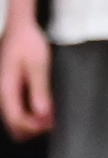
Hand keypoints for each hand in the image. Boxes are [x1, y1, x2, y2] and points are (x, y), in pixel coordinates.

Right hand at [0, 18, 50, 139]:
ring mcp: (5, 92)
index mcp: (6, 87)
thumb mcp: (38, 65)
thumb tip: (42, 113)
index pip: (16, 120)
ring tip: (50, 117)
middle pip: (13, 124)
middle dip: (33, 129)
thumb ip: (40, 90)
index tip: (51, 123)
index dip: (35, 127)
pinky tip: (44, 111)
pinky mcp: (10, 90)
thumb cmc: (28, 43)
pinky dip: (30, 116)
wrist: (21, 28)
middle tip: (52, 122)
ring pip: (14, 120)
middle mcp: (2, 92)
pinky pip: (17, 111)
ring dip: (32, 124)